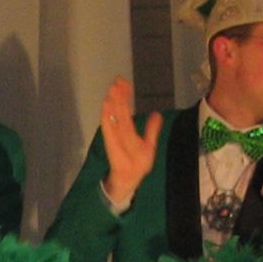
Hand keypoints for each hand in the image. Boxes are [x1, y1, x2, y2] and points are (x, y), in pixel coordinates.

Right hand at [99, 77, 161, 204]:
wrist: (130, 181)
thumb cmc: (138, 165)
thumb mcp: (149, 145)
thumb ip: (151, 130)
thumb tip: (156, 114)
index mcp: (129, 130)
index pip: (127, 110)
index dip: (125, 96)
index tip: (124, 82)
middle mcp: (121, 132)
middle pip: (120, 111)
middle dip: (118, 96)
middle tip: (116, 80)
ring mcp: (117, 138)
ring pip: (115, 117)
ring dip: (112, 104)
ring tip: (110, 90)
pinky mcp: (113, 145)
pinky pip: (109, 130)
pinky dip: (107, 118)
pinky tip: (106, 107)